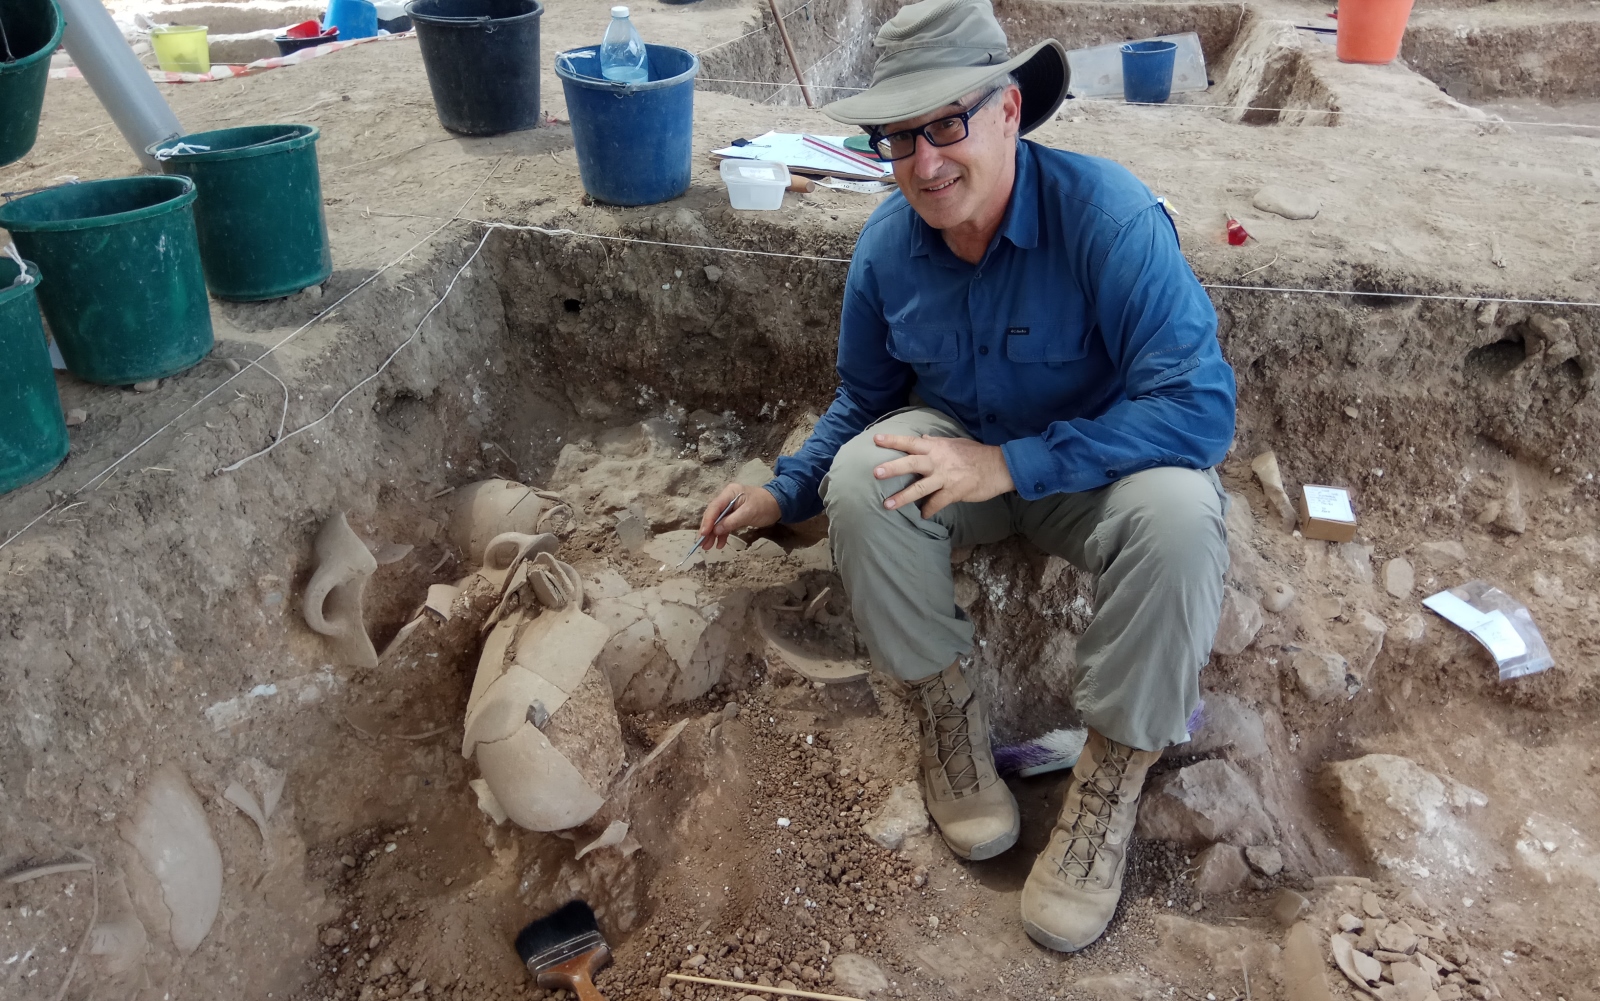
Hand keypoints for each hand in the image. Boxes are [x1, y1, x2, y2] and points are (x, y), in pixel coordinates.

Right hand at [695, 482, 781, 549]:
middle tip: (702, 544)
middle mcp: (726, 498)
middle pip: (713, 515)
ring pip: (717, 521)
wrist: (778, 504)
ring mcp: (729, 507)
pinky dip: (722, 534)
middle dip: (707, 530)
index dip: (707, 521)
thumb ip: (731, 521)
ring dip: (713, 534)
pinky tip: (720, 544)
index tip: (703, 534)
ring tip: (708, 547)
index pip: (714, 508)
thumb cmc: (764, 506)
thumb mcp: (748, 513)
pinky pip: (725, 524)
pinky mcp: (734, 514)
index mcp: (729, 493)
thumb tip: (716, 531)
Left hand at [872, 434, 1014, 517]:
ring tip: (887, 505)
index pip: (910, 442)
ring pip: (920, 488)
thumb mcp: (955, 443)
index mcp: (937, 447)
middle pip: (911, 463)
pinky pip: (936, 503)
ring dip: (902, 497)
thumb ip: (937, 441)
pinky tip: (923, 515)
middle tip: (875, 473)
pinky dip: (928, 509)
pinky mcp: (954, 492)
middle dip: (892, 468)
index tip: (876, 439)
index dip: (893, 441)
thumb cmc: (976, 454)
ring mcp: (945, 477)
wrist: (998, 467)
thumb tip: (922, 437)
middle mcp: (938, 461)